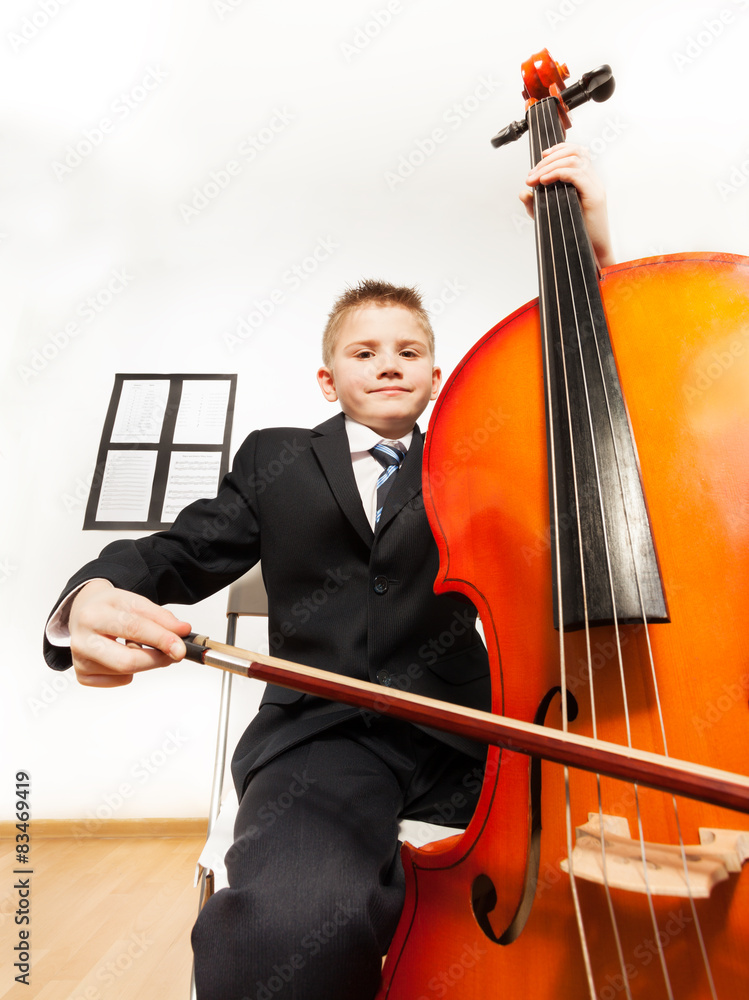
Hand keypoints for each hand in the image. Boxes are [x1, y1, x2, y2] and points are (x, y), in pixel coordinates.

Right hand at [68, 580, 191, 687]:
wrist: (84, 611)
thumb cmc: (110, 608)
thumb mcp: (134, 602)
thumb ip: (160, 617)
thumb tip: (182, 631)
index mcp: (94, 615)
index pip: (133, 629)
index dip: (161, 639)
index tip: (180, 648)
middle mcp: (81, 640)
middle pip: (127, 661)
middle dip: (157, 660)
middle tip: (174, 653)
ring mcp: (79, 661)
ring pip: (125, 672)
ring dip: (144, 661)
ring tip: (137, 645)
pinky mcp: (82, 675)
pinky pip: (119, 680)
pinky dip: (130, 671)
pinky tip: (123, 654)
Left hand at [520, 142, 614, 267]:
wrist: (590, 253)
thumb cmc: (573, 234)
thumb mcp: (549, 215)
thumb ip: (536, 204)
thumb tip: (522, 193)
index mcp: (586, 181)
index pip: (576, 151)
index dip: (558, 149)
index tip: (540, 158)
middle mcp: (592, 180)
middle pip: (574, 152)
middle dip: (548, 160)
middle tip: (531, 174)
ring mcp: (595, 187)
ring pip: (574, 159)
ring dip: (550, 166)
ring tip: (535, 178)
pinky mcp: (595, 197)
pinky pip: (577, 174)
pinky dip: (558, 173)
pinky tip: (544, 181)